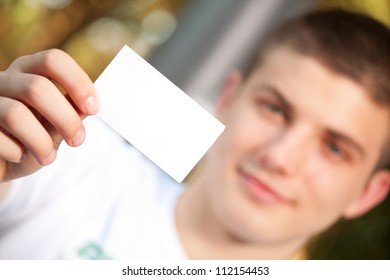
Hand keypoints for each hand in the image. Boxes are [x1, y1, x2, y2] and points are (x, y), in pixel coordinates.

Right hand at [0, 49, 98, 181]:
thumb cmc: (32, 139)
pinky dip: (16, 152)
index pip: (53, 60)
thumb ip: (71, 113)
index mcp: (28, 71)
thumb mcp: (56, 126)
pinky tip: (20, 156)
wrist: (1, 162)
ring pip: (15, 113)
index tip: (93, 109)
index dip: (77, 82)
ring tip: (49, 157)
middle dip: (65, 118)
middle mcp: (4, 79)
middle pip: (37, 87)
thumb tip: (85, 107)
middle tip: (77, 140)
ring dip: (41, 141)